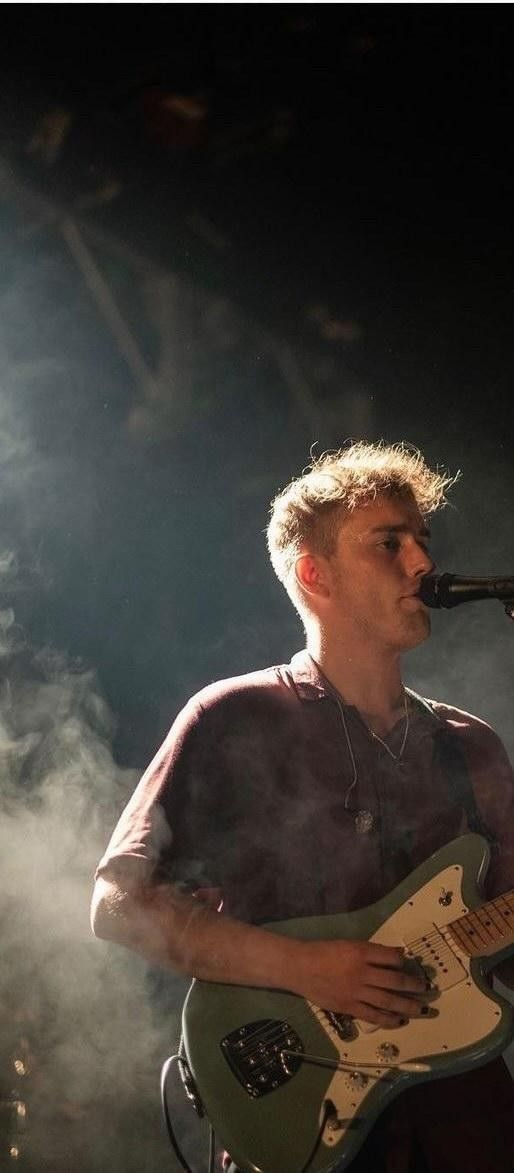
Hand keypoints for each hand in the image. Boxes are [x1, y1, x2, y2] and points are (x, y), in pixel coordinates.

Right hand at [292, 938, 430, 1025]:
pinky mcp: (350, 1007)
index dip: (403, 961)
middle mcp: (362, 973)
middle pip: (395, 982)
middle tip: (426, 989)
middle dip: (413, 986)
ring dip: (407, 1006)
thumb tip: (396, 955)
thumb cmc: (324, 952)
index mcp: (361, 953)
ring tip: (421, 1008)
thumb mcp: (349, 944)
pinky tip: (400, 1021)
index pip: (391, 958)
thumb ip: (372, 951)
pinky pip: (374, 1016)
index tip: (409, 964)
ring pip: (388, 1001)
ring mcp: (356, 993)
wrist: (300, 968)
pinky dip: (389, 1020)